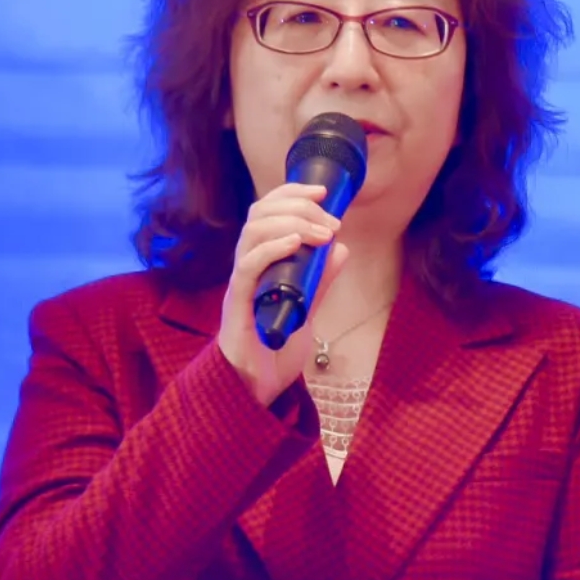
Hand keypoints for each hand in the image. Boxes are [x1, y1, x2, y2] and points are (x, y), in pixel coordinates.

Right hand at [217, 183, 349, 407]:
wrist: (258, 387)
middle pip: (259, 214)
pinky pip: (248, 266)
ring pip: (253, 233)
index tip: (323, 191)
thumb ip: (321, 280)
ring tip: (321, 233)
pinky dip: (272, 248)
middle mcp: (246, 266)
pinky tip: (295, 243)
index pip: (267, 211)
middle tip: (331, 221)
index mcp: (261, 262)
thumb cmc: (275, 349)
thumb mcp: (307, 307)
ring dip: (291, 223)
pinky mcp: (238, 303)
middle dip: (298, 206)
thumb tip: (341, 249)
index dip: (292, 193)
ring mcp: (241, 283)